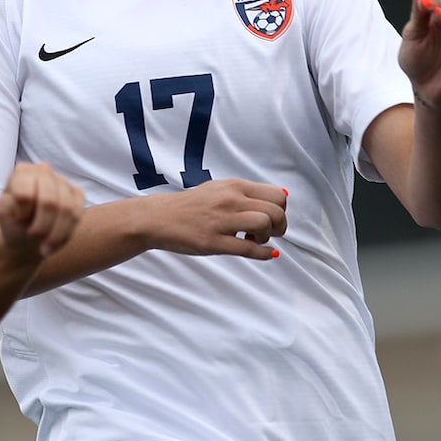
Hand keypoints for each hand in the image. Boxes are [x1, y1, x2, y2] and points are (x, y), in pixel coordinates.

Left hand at [0, 161, 83, 259]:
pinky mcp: (76, 193)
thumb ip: (8, 205)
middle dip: (41, 227)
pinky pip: (77, 214)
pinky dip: (65, 233)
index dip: (23, 214)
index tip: (18, 221)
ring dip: (54, 234)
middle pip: (49, 202)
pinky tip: (54, 242)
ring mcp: (62, 180)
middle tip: (32, 236)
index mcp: (22, 172)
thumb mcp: (3, 215)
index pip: (26, 194)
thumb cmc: (13, 222)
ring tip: (43, 244)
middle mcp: (43, 170)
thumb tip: (23, 198)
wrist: (25, 235)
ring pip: (66, 210)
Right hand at [147, 177, 288, 257]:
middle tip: (268, 233)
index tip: (271, 219)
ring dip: (266, 238)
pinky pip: (247, 249)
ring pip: (264, 226)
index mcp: (235, 186)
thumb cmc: (191, 206)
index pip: (277, 195)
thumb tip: (282, 195)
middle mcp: (231, 200)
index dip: (281, 211)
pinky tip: (265, 254)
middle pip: (275, 211)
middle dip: (279, 226)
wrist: (159, 217)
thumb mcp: (219, 188)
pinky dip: (263, 254)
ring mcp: (222, 221)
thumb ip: (247, 192)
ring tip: (253, 240)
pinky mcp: (213, 242)